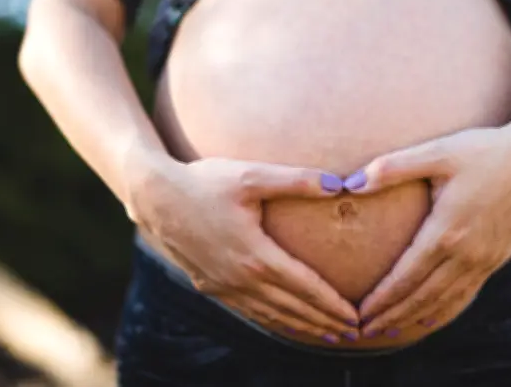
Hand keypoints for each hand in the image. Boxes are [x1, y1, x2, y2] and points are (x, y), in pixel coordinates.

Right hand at [125, 154, 359, 342]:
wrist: (154, 197)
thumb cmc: (204, 181)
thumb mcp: (252, 175)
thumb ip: (296, 180)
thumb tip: (338, 184)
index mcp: (256, 255)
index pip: (305, 287)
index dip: (333, 305)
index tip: (356, 318)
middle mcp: (240, 278)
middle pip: (292, 309)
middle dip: (325, 323)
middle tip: (353, 334)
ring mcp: (222, 286)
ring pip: (270, 315)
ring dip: (301, 327)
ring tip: (327, 335)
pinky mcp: (208, 285)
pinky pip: (248, 310)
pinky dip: (272, 320)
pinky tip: (283, 321)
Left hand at [343, 122, 510, 335]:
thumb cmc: (482, 151)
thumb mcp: (436, 152)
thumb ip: (392, 168)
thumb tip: (351, 183)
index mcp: (446, 230)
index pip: (406, 276)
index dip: (381, 298)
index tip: (359, 313)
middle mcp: (466, 253)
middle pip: (422, 296)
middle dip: (392, 316)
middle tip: (365, 331)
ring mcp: (484, 259)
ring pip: (445, 301)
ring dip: (415, 318)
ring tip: (390, 331)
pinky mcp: (497, 258)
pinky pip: (466, 294)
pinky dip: (444, 310)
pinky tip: (430, 318)